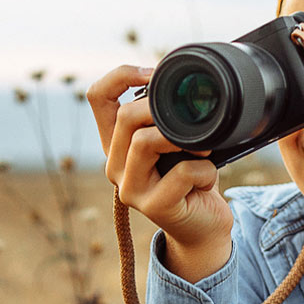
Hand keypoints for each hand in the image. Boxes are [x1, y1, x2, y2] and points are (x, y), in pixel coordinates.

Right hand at [85, 65, 231, 280]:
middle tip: (192, 118)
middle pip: (125, 117)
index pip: (97, 97)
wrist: (202, 229)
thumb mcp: (176, 142)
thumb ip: (168, 118)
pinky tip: (207, 181)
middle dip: (162, 108)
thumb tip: (181, 83)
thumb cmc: (191, 180)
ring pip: (145, 142)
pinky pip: (184, 171)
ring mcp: (130, 188)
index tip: (154, 74)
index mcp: (115, 144)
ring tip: (203, 148)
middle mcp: (114, 166)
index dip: (122, 75)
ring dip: (183, 138)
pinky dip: (206, 170)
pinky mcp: (153, 206)